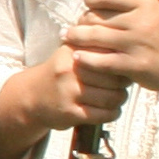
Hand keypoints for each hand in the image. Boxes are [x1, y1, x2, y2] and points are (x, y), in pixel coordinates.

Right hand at [0, 44, 128, 158]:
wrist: (32, 96)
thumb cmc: (60, 73)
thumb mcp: (71, 51)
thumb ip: (94, 44)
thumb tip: (126, 46)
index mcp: (73, 51)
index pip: (109, 54)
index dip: (122, 61)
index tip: (124, 65)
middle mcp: (69, 70)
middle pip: (113, 77)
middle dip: (124, 82)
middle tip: (125, 84)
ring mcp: (68, 92)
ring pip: (111, 97)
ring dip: (120, 99)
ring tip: (119, 97)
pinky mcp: (69, 112)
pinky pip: (102, 114)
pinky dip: (113, 114)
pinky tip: (112, 111)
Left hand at [65, 0, 158, 127]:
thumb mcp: (143, 5)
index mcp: (144, 2)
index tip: (89, 5)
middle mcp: (141, 20)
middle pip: (94, 17)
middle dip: (81, 22)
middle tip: (77, 27)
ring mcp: (138, 44)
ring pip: (94, 37)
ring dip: (76, 38)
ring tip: (69, 38)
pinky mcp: (134, 66)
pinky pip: (100, 61)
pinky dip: (85, 58)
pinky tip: (78, 56)